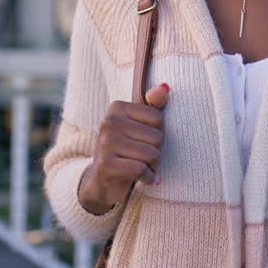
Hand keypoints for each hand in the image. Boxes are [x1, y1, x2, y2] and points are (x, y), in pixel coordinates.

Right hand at [77, 83, 168, 214]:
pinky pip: (141, 169)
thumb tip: (165, 87)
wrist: (102, 180)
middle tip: (143, 157)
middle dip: (157, 152)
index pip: (158, 119)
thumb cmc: (127, 149)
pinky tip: (142, 178)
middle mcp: (109, 122)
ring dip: (153, 166)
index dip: (158, 134)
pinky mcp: (106, 165)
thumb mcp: (140, 126)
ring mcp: (105, 143)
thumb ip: (154, 106)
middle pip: (157, 137)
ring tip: (143, 167)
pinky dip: (148, 177)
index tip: (145, 141)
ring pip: (151, 154)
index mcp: (117, 108)